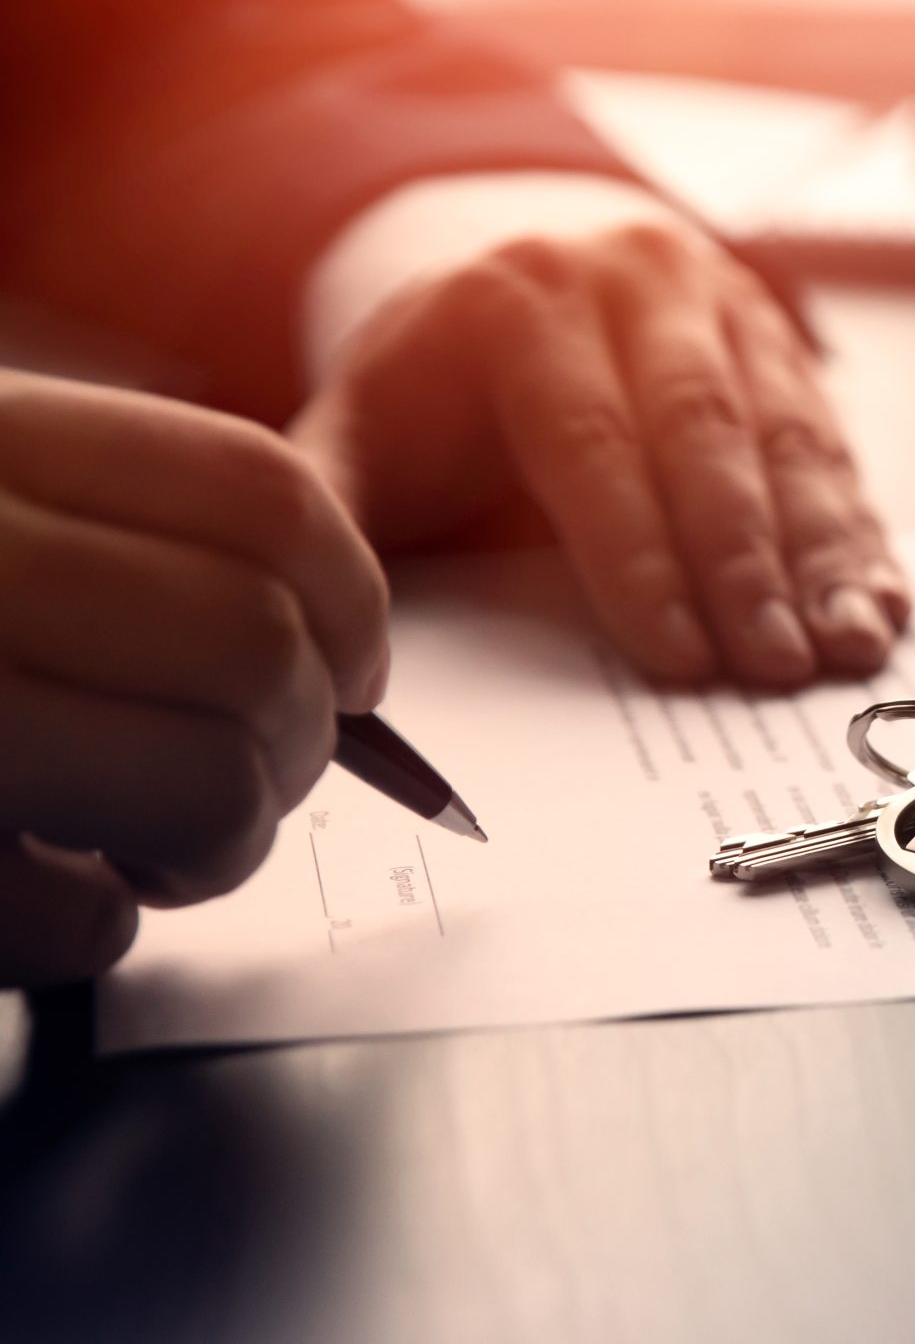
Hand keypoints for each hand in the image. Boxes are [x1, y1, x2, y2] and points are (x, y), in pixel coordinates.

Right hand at [0, 371, 388, 984]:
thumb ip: (105, 532)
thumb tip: (317, 658)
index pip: (261, 496)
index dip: (353, 600)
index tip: (358, 678)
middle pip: (257, 644)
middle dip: (293, 747)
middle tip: (244, 786)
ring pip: (203, 778)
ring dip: (213, 843)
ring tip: (146, 852)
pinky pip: (69, 919)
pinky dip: (85, 933)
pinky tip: (43, 900)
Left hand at [292, 218, 907, 687]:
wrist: (515, 278)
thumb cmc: (436, 396)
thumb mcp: (361, 435)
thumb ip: (336, 518)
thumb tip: (328, 642)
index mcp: (520, 302)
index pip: (590, 437)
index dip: (641, 555)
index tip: (680, 656)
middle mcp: (635, 282)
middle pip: (708, 431)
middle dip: (750, 564)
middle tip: (778, 668)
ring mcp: (724, 303)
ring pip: (790, 435)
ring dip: (827, 554)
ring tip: (851, 647)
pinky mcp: (785, 342)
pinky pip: (834, 442)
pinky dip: (861, 533)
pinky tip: (883, 604)